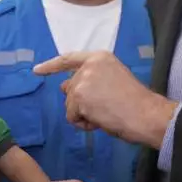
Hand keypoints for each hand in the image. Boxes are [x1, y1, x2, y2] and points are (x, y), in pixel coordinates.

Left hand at [34, 51, 175, 146]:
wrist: (145, 113)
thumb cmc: (135, 102)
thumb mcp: (113, 80)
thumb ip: (91, 79)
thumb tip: (64, 87)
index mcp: (99, 57)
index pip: (69, 59)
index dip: (51, 65)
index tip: (37, 70)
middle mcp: (88, 65)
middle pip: (69, 88)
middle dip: (79, 103)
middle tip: (104, 109)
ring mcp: (82, 80)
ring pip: (70, 104)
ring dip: (84, 114)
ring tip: (105, 114)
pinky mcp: (78, 97)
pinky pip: (71, 117)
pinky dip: (83, 123)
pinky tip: (100, 121)